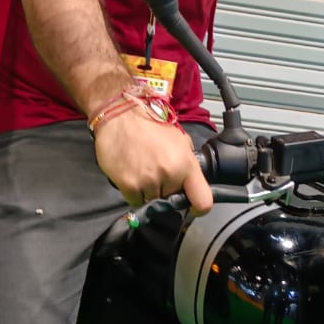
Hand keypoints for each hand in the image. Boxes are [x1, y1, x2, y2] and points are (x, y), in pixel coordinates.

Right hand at [93, 105, 213, 215]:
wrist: (121, 115)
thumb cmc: (149, 124)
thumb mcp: (180, 139)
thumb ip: (188, 162)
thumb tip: (189, 180)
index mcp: (186, 164)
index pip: (203, 201)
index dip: (198, 208)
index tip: (191, 206)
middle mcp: (169, 175)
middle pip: (171, 200)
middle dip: (165, 191)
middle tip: (155, 172)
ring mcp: (148, 181)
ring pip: (152, 201)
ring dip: (148, 191)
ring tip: (142, 170)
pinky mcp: (129, 185)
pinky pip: (135, 201)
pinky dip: (133, 192)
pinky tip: (131, 174)